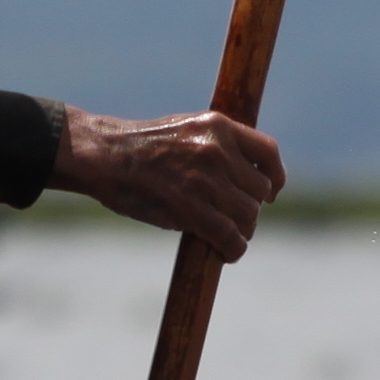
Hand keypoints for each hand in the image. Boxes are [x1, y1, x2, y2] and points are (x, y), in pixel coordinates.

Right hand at [52, 108, 288, 258]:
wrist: (104, 156)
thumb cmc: (139, 146)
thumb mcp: (185, 129)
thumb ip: (216, 146)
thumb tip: (242, 177)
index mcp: (218, 126)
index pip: (268, 153)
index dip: (276, 177)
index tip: (272, 193)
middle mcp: (218, 150)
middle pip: (259, 190)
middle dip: (249, 208)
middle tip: (233, 219)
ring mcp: (206, 179)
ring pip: (248, 215)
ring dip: (241, 230)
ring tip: (227, 236)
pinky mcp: (192, 208)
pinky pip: (230, 237)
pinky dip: (233, 249)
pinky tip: (225, 253)